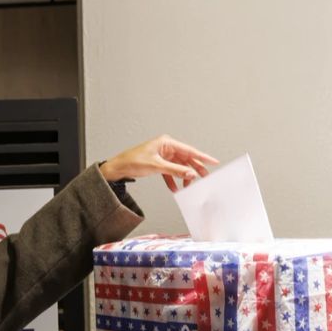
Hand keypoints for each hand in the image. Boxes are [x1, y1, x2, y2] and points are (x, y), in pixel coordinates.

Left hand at [100, 135, 218, 191]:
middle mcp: (166, 147)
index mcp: (166, 142)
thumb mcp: (156, 166)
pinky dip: (173, 180)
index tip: (213, 162)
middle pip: (185, 158)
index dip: (202, 157)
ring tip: (189, 185)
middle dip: (194, 169)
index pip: (188, 150)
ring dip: (183, 176)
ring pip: (178, 166)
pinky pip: (170, 172)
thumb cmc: (132, 161)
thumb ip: (175, 170)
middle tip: (204, 177)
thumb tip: (190, 173)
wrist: (118, 168)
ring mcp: (162, 155)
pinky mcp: (158, 163)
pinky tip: (175, 188)